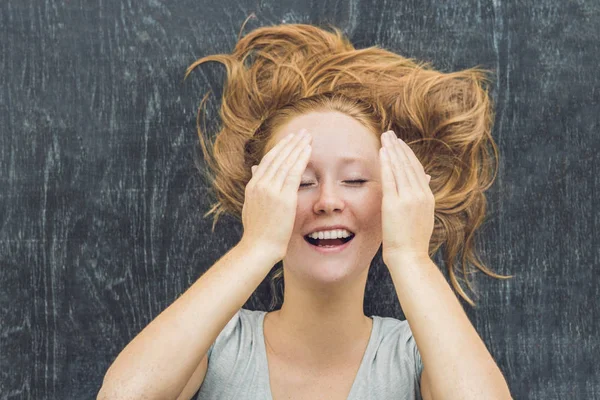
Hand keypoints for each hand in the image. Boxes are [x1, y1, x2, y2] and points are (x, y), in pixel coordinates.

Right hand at [240, 129, 311, 261]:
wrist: (258, 247)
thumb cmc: (257, 233)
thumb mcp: (250, 206)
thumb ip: (255, 187)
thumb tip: (254, 170)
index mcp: (252, 186)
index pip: (267, 161)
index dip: (279, 148)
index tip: (289, 140)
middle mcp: (260, 184)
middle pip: (277, 157)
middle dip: (290, 143)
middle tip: (301, 132)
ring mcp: (271, 190)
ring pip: (286, 162)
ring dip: (297, 147)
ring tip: (306, 136)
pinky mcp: (283, 197)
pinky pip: (294, 173)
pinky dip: (301, 159)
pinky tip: (308, 149)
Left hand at [379, 130, 434, 261]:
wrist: (409, 256)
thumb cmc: (412, 241)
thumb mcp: (422, 217)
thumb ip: (421, 200)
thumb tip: (425, 181)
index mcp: (428, 198)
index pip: (417, 170)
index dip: (408, 155)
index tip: (400, 144)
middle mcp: (421, 194)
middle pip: (409, 164)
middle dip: (399, 147)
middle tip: (390, 134)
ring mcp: (409, 198)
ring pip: (400, 167)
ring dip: (392, 150)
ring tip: (385, 137)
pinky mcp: (395, 203)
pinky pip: (390, 177)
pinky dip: (387, 163)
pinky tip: (383, 151)